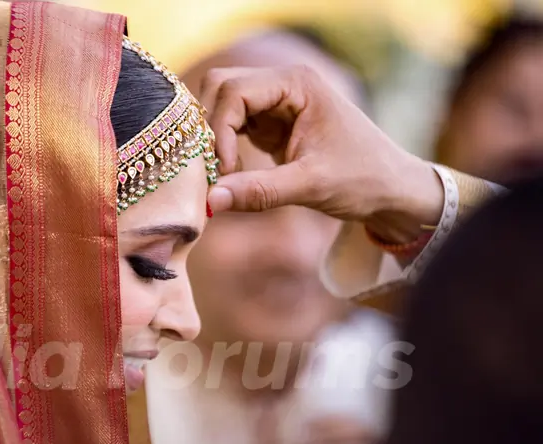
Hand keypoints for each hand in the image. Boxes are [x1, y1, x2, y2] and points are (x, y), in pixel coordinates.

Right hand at [201, 66, 443, 243]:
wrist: (391, 189)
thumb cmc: (362, 179)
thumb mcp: (310, 186)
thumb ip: (259, 191)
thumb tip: (211, 201)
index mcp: (297, 83)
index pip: (234, 91)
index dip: (220, 129)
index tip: (225, 169)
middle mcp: (283, 85)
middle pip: (221, 88)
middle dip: (210, 127)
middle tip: (215, 168)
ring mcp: (276, 103)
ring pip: (222, 106)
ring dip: (215, 138)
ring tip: (225, 173)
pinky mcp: (271, 124)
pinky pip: (232, 126)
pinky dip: (224, 148)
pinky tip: (232, 174)